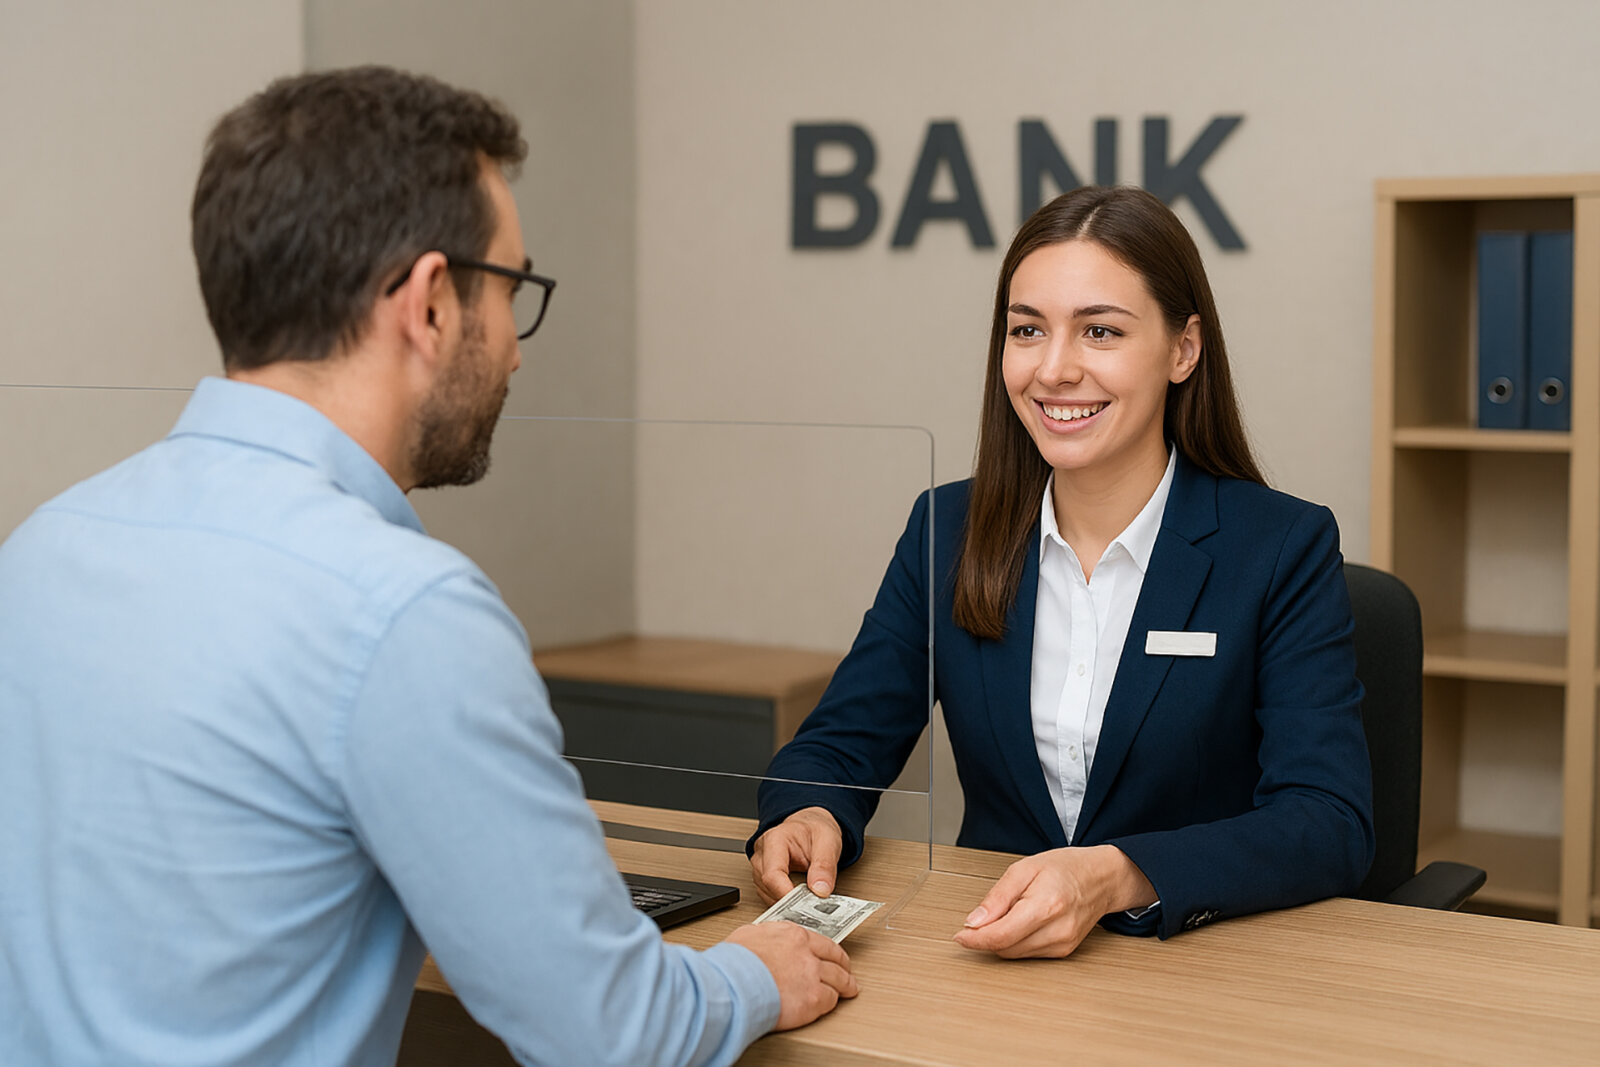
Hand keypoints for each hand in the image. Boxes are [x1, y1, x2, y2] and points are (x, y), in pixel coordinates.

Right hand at [724, 921, 858, 1029]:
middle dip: (845, 968)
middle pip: (836, 960)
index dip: (833, 952)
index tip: (835, 957)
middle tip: (848, 974)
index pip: (823, 942)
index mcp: (793, 935)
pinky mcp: (812, 999)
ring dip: (845, 986)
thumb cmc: (733, 963)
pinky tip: (830, 1005)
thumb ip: (766, 936)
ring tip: (849, 991)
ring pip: (839, 980)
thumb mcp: (749, 936)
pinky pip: (830, 1001)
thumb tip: (766, 941)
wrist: (732, 985)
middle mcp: (807, 953)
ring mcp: (812, 975)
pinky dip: (831, 1003)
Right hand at [749, 807, 843, 904]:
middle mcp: (762, 853)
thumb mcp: (828, 841)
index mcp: (775, 840)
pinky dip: (783, 901)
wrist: (809, 825)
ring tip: (806, 900)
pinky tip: (798, 900)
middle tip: (810, 905)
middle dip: (788, 900)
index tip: (802, 905)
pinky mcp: (763, 877)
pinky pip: (768, 895)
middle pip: (766, 886)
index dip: (786, 893)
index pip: (772, 874)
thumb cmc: (815, 829)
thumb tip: (820, 890)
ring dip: (785, 902)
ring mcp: (760, 866)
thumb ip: (825, 865)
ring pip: (765, 894)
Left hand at [952, 845, 1154, 958]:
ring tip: (1008, 914)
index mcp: (1046, 906)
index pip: (1001, 936)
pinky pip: (1028, 954)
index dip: (975, 939)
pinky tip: (1021, 923)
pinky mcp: (1065, 951)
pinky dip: (1016, 942)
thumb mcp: (1023, 869)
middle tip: (980, 919)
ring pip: (1015, 955)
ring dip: (1001, 940)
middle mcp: (1058, 930)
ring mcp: (1063, 944)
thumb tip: (974, 922)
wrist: (1100, 877)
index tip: (959, 936)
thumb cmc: (1064, 867)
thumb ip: (996, 898)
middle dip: (986, 937)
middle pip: (1006, 948)